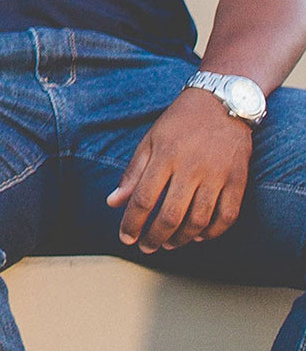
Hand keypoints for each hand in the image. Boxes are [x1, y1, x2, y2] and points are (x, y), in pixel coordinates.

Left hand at [108, 87, 251, 251]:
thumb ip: (132, 174)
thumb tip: (112, 203)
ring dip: (181, 238)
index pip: (143, 200)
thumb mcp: (149, 142)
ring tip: (169, 244)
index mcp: (164, 158)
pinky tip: (198, 236)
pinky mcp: (238, 180)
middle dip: (154, 237)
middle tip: (146, 247)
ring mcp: (218, 175)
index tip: (125, 238)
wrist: (222, 103)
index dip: (132, 223)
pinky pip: (228, 215)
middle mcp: (192, 169)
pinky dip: (213, 232)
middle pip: (170, 215)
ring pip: (199, 220)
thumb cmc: (179, 124)